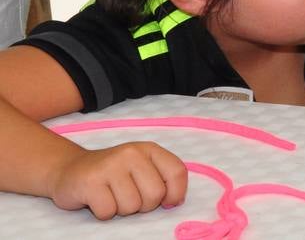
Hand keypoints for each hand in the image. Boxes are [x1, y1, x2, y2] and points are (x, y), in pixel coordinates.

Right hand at [50, 141, 187, 219]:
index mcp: (149, 149)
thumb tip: (176, 201)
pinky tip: (97, 199)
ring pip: (131, 206)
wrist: (70, 170)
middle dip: (143, 205)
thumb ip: (161, 179)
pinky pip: (108, 212)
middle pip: (155, 194)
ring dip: (121, 209)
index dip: (176, 193)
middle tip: (128, 197)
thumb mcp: (140, 168)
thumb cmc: (112, 174)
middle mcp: (131, 153)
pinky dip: (103, 213)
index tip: (166, 202)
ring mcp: (110, 166)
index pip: (177, 172)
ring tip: (111, 196)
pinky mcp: (90, 182)